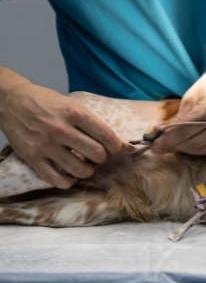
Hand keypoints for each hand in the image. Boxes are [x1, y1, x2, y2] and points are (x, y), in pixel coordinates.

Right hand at [0, 80, 125, 188]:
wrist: (11, 101)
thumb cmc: (45, 102)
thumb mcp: (71, 103)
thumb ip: (89, 121)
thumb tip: (114, 142)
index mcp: (74, 113)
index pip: (106, 135)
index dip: (116, 146)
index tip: (116, 149)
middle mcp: (60, 129)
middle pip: (96, 154)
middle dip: (101, 158)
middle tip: (96, 156)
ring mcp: (45, 145)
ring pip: (80, 170)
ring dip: (87, 171)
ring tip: (84, 166)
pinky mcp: (31, 157)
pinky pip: (56, 180)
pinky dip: (68, 181)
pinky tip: (69, 175)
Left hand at [152, 45, 205, 155]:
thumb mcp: (195, 93)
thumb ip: (179, 116)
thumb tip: (160, 132)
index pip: (181, 133)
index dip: (164, 141)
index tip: (151, 144)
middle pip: (190, 145)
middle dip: (172, 146)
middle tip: (158, 146)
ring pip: (202, 150)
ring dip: (184, 149)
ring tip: (172, 144)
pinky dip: (199, 148)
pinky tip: (188, 143)